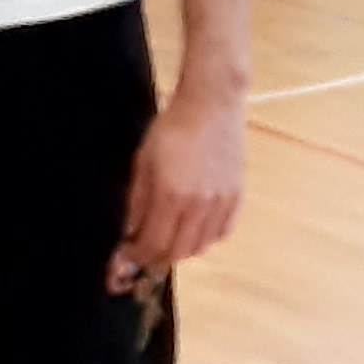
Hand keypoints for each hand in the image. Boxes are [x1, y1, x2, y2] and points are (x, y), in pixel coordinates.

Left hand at [112, 81, 246, 288]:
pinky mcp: (236, 196)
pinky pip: (222, 232)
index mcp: (170, 196)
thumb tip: (131, 233)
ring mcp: (221, 202)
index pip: (152, 245)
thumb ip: (137, 203)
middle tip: (144, 252)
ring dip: (180, 250)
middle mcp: (198, 204)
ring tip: (167, 240)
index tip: (127, 257)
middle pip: (176, 252)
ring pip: (200, 247)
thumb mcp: (143, 163)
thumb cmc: (172, 129)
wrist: (211, 105)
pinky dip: (205, 239)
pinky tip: (194, 230)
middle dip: (155, 258)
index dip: (137, 257)